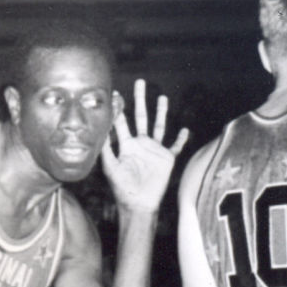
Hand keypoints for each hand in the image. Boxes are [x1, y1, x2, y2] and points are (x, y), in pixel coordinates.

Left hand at [101, 80, 189, 216]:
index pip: (121, 122)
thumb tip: (101, 129)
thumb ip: (105, 148)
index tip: (115, 93)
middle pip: (141, 117)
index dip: (118, 108)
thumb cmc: (122, 188)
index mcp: (126, 145)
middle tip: (140, 83)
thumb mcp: (110, 166)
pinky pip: (175, 147)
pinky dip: (181, 139)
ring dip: (161, 112)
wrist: (139, 204)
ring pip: (159, 126)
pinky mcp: (167, 159)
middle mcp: (141, 144)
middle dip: (140, 100)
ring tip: (162, 97)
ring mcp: (154, 150)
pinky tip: (184, 130)